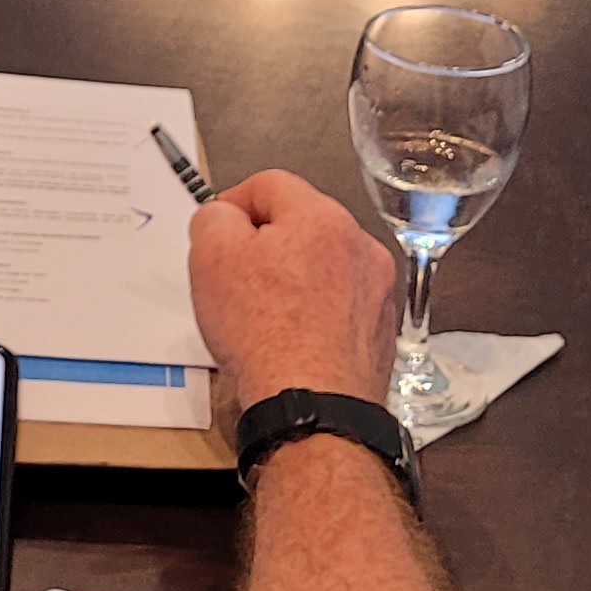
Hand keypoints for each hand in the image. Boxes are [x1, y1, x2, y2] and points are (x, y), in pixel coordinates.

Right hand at [188, 170, 398, 410]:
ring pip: (322, 266)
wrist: (312, 405)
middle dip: (265, 245)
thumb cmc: (265, 336)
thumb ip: (213, 218)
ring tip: (263, 317)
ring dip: (293, 280)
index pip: (270, 184)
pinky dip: (315, 315)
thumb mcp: (210, 257)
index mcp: (321, 218)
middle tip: (234, 279)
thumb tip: (224, 217)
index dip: (234, 203)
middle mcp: (359, 246)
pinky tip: (291, 340)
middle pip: (301, 224)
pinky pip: (339, 306)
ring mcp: (376, 290)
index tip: (218, 231)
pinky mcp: (380, 330)